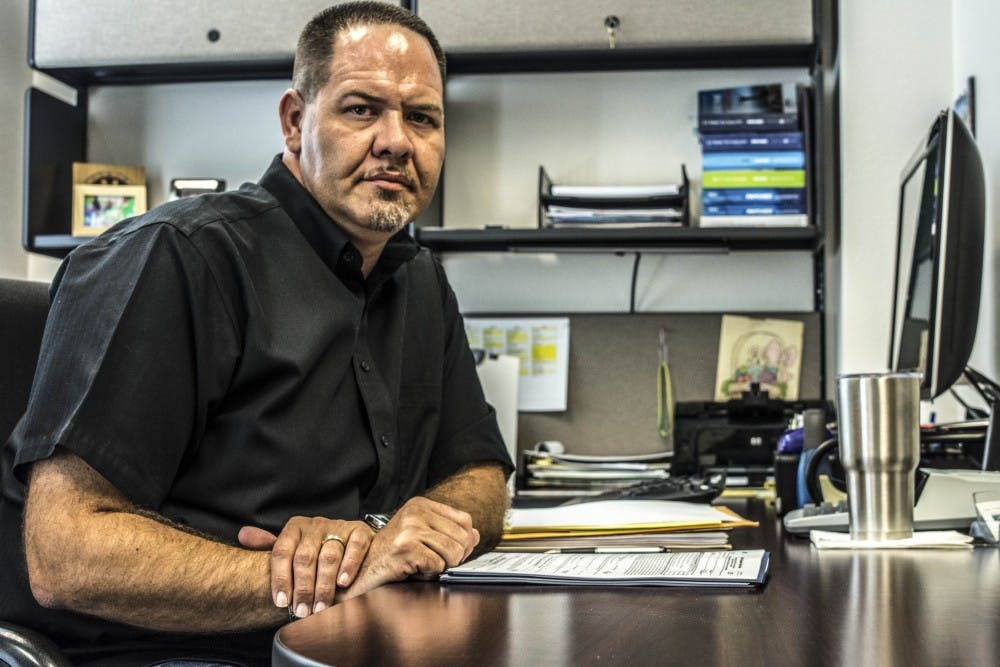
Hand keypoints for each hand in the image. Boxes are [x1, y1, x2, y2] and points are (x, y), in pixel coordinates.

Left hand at [238, 517, 372, 617]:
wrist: (354, 542)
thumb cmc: (318, 552)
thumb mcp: (293, 547)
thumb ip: (270, 546)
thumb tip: (243, 536)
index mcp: (295, 528)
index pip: (281, 551)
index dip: (280, 578)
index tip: (281, 602)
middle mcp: (315, 525)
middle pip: (304, 556)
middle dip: (303, 588)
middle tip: (302, 611)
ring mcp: (339, 526)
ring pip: (328, 555)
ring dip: (324, 585)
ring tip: (321, 607)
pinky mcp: (360, 531)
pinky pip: (354, 546)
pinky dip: (348, 565)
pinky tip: (343, 583)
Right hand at [343, 497, 478, 598]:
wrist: (362, 569)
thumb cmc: (392, 554)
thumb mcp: (422, 536)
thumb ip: (449, 532)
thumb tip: (475, 535)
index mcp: (421, 505)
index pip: (464, 520)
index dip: (465, 540)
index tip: (454, 551)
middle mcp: (415, 513)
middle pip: (462, 537)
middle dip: (455, 557)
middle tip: (436, 562)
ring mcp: (409, 529)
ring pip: (453, 552)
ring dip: (442, 566)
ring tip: (423, 565)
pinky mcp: (405, 548)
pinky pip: (437, 565)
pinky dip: (428, 574)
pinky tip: (413, 569)